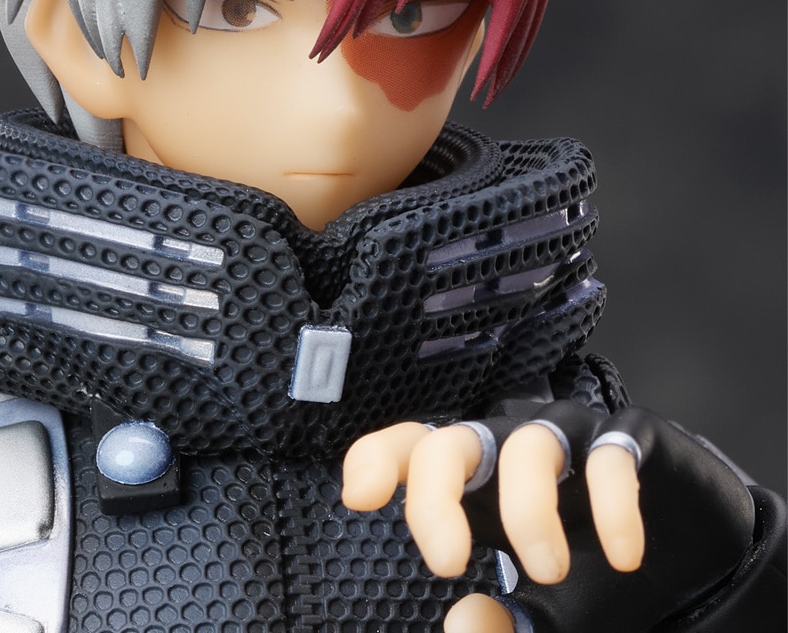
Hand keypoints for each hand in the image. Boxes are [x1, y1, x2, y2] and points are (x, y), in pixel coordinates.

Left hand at [343, 402, 755, 631]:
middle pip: (453, 440)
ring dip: (527, 507)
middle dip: (436, 493)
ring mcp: (571, 439)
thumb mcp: (548, 618)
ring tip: (545, 571)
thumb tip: (464, 621)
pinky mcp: (631, 440)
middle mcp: (513, 450)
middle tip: (443, 562)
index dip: (379, 457)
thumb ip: (505, 626)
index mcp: (478, 485)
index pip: (415, 450)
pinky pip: (613, 453)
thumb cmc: (598, 581)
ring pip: (528, 444)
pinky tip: (623, 554)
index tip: (358, 496)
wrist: (694, 560)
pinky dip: (612, 503)